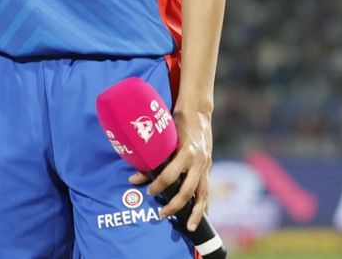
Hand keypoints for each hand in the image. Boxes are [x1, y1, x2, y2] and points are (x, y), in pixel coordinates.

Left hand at [128, 108, 213, 231]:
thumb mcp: (165, 137)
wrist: (199, 113)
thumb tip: (133, 179)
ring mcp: (206, 166)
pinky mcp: (209, 169)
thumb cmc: (177, 123)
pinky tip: (202, 216)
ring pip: (203, 194)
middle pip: (188, 190)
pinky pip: (207, 190)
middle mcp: (198, 161)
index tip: (150, 192)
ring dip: (196, 212)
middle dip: (175, 205)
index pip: (170, 175)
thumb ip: (152, 159)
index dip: (159, 185)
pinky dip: (204, 204)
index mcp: (186, 151)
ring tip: (189, 227)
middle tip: (162, 214)